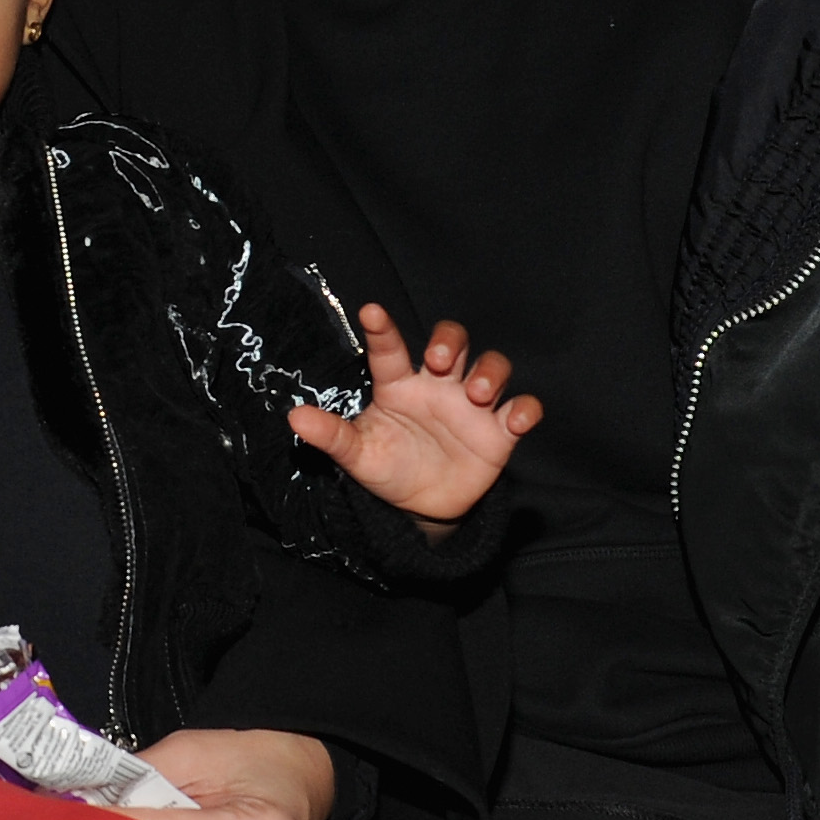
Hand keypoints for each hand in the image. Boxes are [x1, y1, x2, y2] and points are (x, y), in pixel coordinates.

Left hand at [288, 306, 537, 535]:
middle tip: (440, 361)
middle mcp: (438, 386)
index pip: (391, 350)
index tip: (371, 312)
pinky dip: (525, 409)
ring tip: (478, 393)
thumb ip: (331, 435)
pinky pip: (522, 409)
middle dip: (450, 342)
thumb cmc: (388, 467)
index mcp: (399, 385)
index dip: (383, 329)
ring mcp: (472, 407)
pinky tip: (516, 418)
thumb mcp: (357, 454)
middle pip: (453, 342)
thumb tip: (294, 419)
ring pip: (492, 366)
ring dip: (490, 371)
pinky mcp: (499, 433)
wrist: (421, 507)